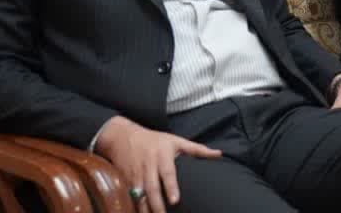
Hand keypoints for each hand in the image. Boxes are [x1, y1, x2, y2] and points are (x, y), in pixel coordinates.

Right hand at [95, 115, 221, 212]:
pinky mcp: (127, 180)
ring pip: (140, 195)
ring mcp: (136, 174)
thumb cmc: (154, 139)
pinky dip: (136, 206)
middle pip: (152, 188)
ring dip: (145, 209)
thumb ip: (197, 149)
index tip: (175, 200)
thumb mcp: (175, 140)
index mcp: (162, 155)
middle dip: (157, 205)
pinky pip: (131, 196)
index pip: (167, 173)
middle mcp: (148, 166)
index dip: (171, 187)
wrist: (122, 136)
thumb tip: (219, 153)